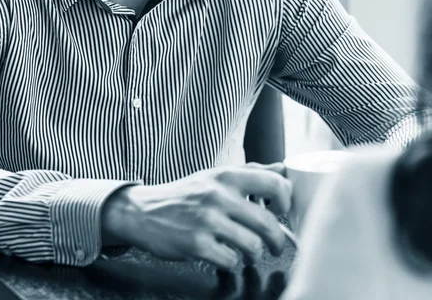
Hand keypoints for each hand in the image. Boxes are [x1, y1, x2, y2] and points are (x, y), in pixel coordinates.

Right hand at [101, 162, 291, 268]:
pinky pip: (231, 261)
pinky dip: (233, 263)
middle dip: (278, 240)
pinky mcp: (196, 244)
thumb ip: (251, 173)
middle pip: (267, 223)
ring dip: (254, 254)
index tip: (282, 211)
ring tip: (248, 252)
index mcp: (228, 176)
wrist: (144, 210)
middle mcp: (220, 195)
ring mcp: (207, 220)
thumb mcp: (217, 176)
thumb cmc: (187, 194)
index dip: (286, 201)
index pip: (274, 183)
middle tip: (277, 246)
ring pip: (253, 246)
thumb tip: (283, 168)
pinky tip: (225, 256)